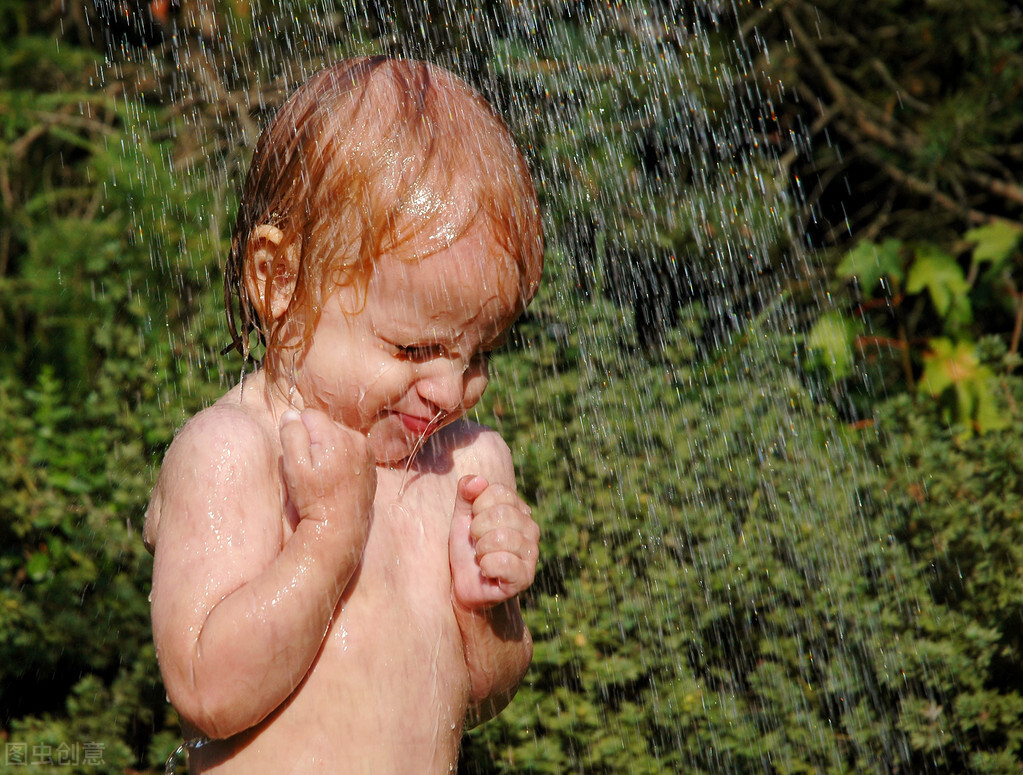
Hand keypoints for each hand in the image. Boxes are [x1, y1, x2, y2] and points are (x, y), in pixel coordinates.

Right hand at [279, 408, 375, 541]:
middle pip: (326, 423)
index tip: (300, 455)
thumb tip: (291, 413)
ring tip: (325, 472)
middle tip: (312, 466)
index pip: (309, 414)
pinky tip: (337, 475)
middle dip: (315, 438)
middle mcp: (355, 438)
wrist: (340, 525)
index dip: (298, 432)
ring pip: (338, 434)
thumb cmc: (313, 498)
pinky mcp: (370, 461)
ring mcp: (366, 449)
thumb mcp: (294, 467)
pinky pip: (351, 447)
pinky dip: (342, 456)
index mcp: (335, 436)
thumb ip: (291, 435)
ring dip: (329, 446)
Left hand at [448, 475, 538, 609]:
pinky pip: (503, 562)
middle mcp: (530, 528)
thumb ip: (466, 493)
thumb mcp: (461, 516)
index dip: (477, 506)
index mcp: (518, 509)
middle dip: (477, 529)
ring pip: (502, 537)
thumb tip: (478, 481)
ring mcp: (531, 553)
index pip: (498, 491)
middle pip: (502, 513)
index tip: (473, 522)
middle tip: (476, 542)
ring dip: (481, 549)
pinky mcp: (525, 577)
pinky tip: (486, 571)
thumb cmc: (466, 548)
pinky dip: (486, 566)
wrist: (464, 586)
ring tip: (481, 557)